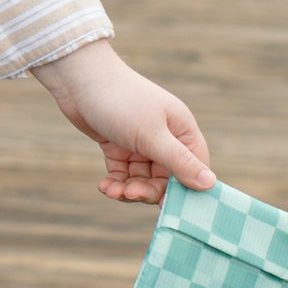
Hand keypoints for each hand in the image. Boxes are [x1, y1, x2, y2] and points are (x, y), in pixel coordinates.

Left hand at [30, 39, 215, 204]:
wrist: (77, 80)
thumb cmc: (120, 101)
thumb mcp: (152, 135)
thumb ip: (179, 161)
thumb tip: (210, 184)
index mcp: (181, 130)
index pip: (193, 168)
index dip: (184, 190)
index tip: (167, 206)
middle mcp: (164, 137)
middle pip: (165, 178)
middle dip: (148, 191)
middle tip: (130, 194)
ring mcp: (140, 142)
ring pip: (142, 178)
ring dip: (128, 189)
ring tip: (112, 191)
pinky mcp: (118, 146)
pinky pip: (123, 173)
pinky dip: (115, 182)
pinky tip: (104, 186)